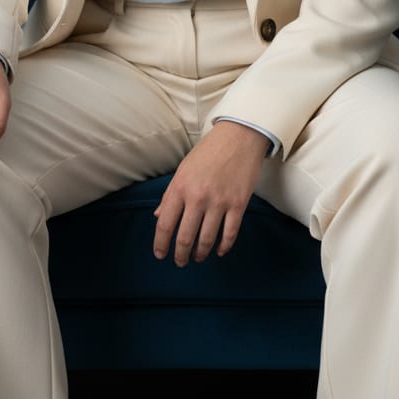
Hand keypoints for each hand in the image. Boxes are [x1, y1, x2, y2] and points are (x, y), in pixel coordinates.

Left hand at [153, 121, 267, 266]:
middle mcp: (197, 197)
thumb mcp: (183, 169)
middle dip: (180, 255)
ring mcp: (219, 202)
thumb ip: (170, 194)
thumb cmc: (208, 152)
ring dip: (200, 253)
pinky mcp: (238, 204)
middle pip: (185, 237)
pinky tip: (219, 251)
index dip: (161, 244)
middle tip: (180, 262)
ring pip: (206, 239)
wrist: (238, 136)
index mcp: (180, 187)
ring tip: (198, 258)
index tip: (160, 255)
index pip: (165, 224)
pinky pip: (229, 234)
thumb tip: (159, 217)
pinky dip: (223, 246)